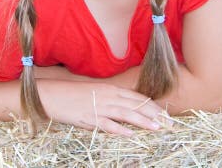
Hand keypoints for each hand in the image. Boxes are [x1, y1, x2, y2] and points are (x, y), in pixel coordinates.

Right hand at [38, 80, 165, 136]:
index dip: (153, 106)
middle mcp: (109, 96)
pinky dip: (119, 129)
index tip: (166, 115)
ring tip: (157, 128)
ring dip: (143, 121)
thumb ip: (112, 99)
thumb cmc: (74, 94)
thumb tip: (127, 108)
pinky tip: (130, 134)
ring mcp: (99, 107)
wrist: (52, 94)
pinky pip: (107, 124)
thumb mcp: (97, 93)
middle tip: (170, 124)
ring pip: (126, 114)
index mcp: (111, 89)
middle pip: (136, 105)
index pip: (138, 98)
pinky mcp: (89, 118)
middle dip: (155, 115)